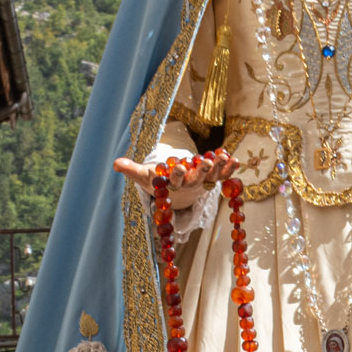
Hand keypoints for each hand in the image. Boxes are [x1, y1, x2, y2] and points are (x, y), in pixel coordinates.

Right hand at [115, 148, 232, 203]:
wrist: (174, 194)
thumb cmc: (157, 182)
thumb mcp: (143, 177)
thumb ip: (131, 169)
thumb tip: (115, 163)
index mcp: (171, 185)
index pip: (174, 180)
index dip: (176, 174)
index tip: (178, 167)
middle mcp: (188, 186)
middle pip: (195, 179)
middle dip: (200, 171)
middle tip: (205, 161)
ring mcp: (201, 183)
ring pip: (211, 177)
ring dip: (218, 168)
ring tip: (224, 157)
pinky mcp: (211, 180)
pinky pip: (222, 176)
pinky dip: (229, 169)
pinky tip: (236, 160)